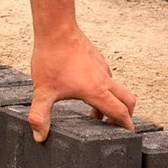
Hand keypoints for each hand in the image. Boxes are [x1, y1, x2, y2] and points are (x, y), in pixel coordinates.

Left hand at [28, 26, 136, 141]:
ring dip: (112, 102)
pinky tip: (85, 90)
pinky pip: (107, 77)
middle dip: (126, 116)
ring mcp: (102, 67)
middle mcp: (104, 79)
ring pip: (117, 89)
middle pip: (128, 101)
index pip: (120, 113)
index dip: (126, 126)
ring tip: (93, 113)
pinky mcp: (97, 59)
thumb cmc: (50, 59)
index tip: (128, 137)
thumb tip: (40, 137)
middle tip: (112, 128)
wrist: (55, 30)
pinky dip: (104, 89)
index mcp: (96, 91)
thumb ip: (40, 116)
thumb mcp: (43, 91)